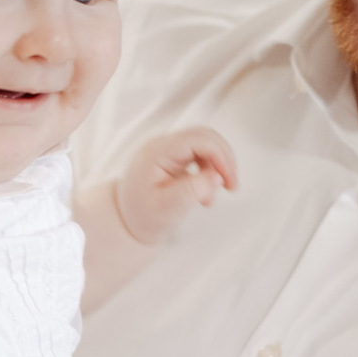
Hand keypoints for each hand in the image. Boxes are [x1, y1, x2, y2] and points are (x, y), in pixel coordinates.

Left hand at [115, 126, 237, 244]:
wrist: (126, 220)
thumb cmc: (141, 215)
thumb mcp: (167, 208)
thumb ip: (192, 191)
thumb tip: (217, 177)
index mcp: (157, 153)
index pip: (197, 140)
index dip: (220, 156)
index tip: (228, 180)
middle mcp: (162, 146)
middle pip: (204, 136)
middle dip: (223, 159)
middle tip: (231, 185)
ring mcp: (168, 150)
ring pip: (205, 144)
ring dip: (218, 166)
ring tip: (215, 194)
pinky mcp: (174, 157)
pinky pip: (200, 155)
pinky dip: (210, 171)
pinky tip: (206, 193)